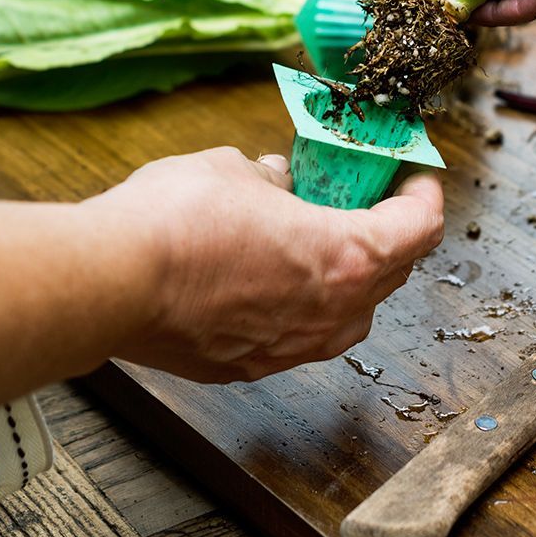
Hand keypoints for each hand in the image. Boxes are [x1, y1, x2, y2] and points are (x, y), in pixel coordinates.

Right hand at [86, 146, 443, 382]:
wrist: (112, 283)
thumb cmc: (175, 223)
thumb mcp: (233, 169)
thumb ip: (270, 178)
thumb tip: (275, 181)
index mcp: (345, 257)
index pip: (420, 228)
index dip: (423, 193)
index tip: (412, 175)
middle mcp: (331, 315)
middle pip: (391, 272)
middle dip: (385, 231)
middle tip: (362, 198)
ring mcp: (292, 349)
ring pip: (347, 313)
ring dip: (344, 275)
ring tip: (313, 237)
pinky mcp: (250, 367)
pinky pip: (296, 333)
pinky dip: (296, 303)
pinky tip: (263, 274)